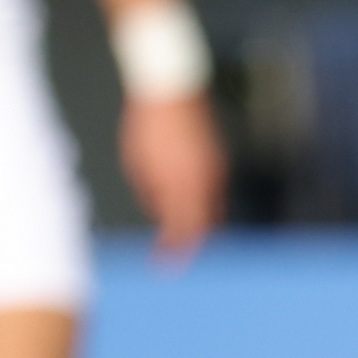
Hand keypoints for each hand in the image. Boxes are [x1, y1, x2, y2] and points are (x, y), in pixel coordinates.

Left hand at [122, 92, 223, 262]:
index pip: (182, 230)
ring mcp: (216, 170)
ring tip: (177, 234)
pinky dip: (202, 205)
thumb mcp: (138, 165)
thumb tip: (163, 215)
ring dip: (197, 224)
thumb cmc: (147, 127)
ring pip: (213, 210)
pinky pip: (214, 192)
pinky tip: (187, 206)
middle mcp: (206, 181)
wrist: (171, 90)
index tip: (163, 267)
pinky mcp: (219, 160)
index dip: (173, 252)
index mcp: (183, 184)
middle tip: (172, 257)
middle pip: (205, 226)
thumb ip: (152, 194)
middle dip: (189, 244)